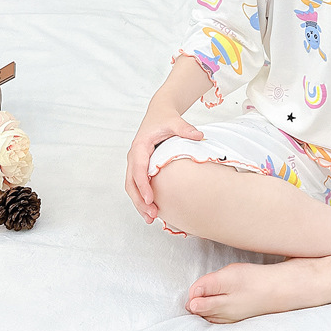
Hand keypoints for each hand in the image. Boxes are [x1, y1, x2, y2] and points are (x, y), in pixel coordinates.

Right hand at [125, 102, 203, 223]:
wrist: (159, 112)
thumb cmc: (165, 118)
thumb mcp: (175, 121)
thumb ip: (185, 128)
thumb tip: (199, 136)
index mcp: (140, 146)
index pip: (138, 169)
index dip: (143, 185)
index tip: (150, 199)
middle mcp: (134, 156)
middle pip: (131, 182)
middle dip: (140, 200)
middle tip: (151, 215)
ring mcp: (135, 162)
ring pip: (132, 186)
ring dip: (139, 202)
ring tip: (150, 218)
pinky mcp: (140, 166)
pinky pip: (138, 184)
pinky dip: (142, 197)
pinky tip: (151, 209)